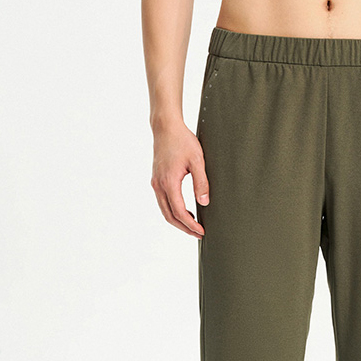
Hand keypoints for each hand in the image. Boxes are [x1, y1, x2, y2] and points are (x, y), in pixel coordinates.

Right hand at [151, 122, 208, 236]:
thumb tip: (204, 202)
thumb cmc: (182, 140)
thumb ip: (201, 182)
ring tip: (193, 225)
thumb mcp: (197, 160)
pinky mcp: (156, 180)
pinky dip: (173, 211)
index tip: (201, 231)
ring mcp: (156, 183)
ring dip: (178, 221)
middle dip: (184, 228)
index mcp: (169, 182)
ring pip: (165, 210)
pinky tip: (185, 211)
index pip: (179, 212)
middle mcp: (159, 185)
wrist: (166, 127)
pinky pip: (163, 202)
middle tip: (198, 233)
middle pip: (170, 216)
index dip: (191, 225)